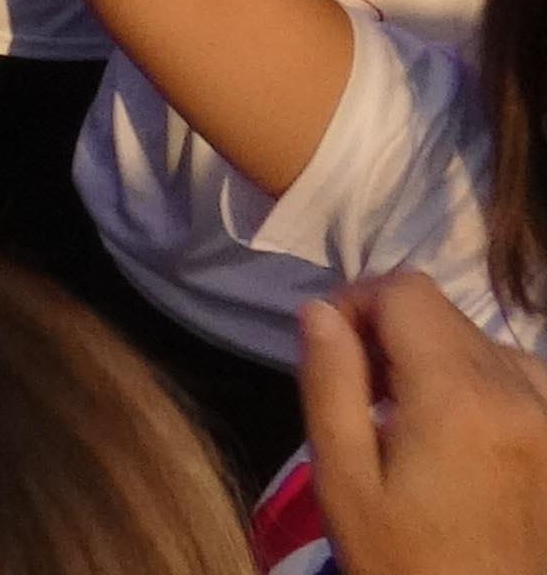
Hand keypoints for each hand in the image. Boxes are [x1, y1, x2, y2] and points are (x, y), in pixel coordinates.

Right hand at [304, 273, 546, 574]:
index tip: (330, 347)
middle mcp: (520, 392)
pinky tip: (457, 433)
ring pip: (483, 343)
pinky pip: (520, 379)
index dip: (356, 302)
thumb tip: (319, 312)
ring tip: (406, 417)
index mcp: (459, 397)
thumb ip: (330, 384)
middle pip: (446, 315)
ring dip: (437, 359)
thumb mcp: (344, 480)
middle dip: (392, 334)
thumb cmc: (402, 561)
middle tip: (359, 392)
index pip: (406, 292)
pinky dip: (481, 385)